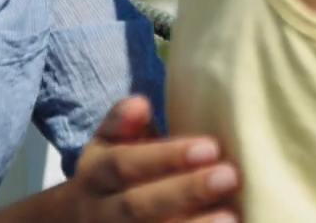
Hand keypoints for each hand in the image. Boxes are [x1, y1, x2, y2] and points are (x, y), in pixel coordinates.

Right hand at [71, 95, 239, 222]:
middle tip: (229, 176)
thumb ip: (123, 122)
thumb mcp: (109, 142)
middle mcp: (101, 212)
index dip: (165, 156)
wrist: (84, 219)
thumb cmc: (115, 169)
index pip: (125, 164)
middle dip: (185, 191)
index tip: (210, 146)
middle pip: (138, 205)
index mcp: (95, 174)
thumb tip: (139, 103)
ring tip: (231, 218)